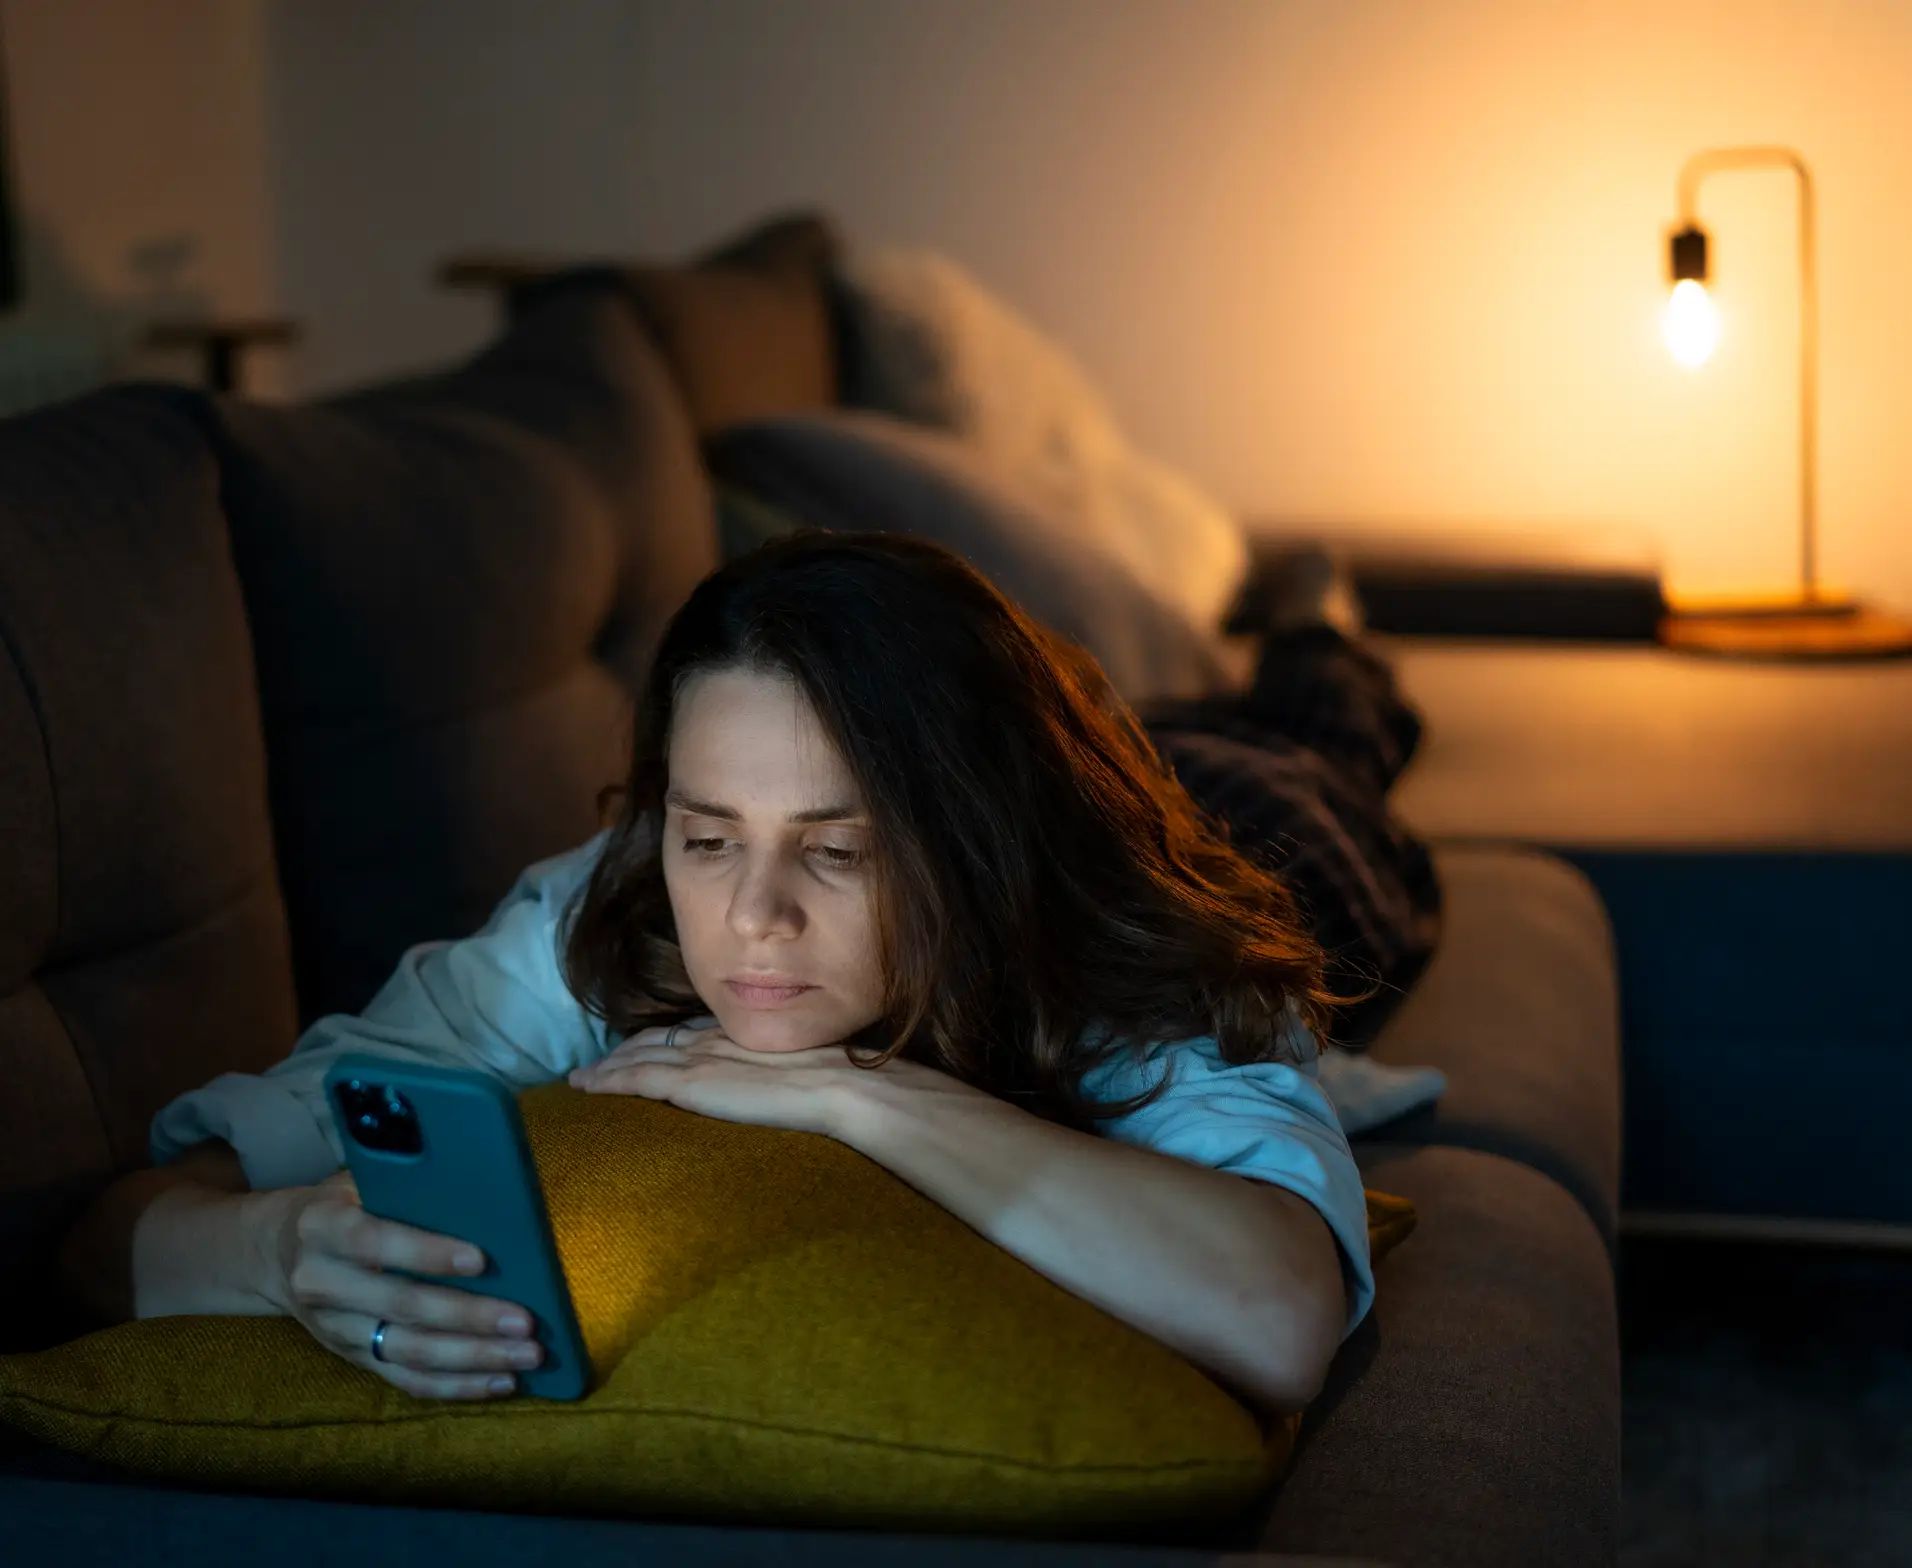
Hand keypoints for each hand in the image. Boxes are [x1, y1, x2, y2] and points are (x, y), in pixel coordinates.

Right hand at [254, 1168, 543, 1401]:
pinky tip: (501, 1381)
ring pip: (410, 1351)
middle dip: (469, 1317)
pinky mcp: (353, 1359)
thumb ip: (404, 1187)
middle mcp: (322, 1283)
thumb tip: (482, 1194)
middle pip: (402, 1306)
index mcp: (323, 1228)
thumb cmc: (342, 1205)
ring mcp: (336, 1329)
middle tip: (524, 1321)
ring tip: (526, 1355)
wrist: (275, 1253)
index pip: (376, 1242)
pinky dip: (457, 1385)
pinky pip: (407, 1379)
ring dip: (474, 1358)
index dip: (427, 1254)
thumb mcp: (357, 1182)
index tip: (480, 1260)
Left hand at [567, 1016, 960, 1136]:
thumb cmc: (837, 1084)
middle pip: (653, 1038)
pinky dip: (605, 1080)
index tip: (638, 1047)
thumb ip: (780, 1074)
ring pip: (636, 1056)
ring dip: (605, 1066)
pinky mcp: (690, 1084)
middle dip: (621, 1050)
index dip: (658, 1038)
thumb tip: (784, 1089)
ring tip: (580, 1078)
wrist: (840, 1089)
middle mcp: (713, 1039)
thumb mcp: (803, 1071)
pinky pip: (634, 1079)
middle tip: (594, 1064)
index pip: (686, 1031)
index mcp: (741, 1034)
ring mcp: (699, 1059)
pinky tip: (584, 1087)